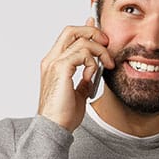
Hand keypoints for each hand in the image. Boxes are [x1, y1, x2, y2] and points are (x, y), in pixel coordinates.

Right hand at [38, 17, 115, 132]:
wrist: (55, 128)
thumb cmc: (63, 115)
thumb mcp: (79, 94)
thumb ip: (84, 80)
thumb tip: (93, 72)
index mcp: (54, 63)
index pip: (69, 36)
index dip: (86, 29)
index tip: (101, 33)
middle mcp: (51, 59)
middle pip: (72, 30)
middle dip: (93, 33)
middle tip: (107, 44)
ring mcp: (54, 63)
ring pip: (81, 40)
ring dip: (99, 51)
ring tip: (106, 65)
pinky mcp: (60, 69)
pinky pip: (82, 53)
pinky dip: (92, 62)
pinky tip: (92, 76)